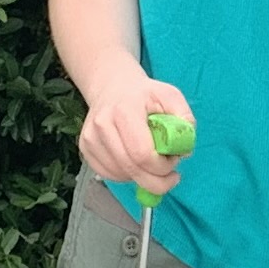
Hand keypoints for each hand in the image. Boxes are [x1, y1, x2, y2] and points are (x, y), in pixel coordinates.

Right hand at [78, 74, 193, 198]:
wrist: (113, 87)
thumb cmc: (145, 95)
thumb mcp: (171, 97)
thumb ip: (184, 119)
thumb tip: (184, 150)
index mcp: (124, 111)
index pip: (142, 153)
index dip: (161, 167)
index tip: (175, 162)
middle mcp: (102, 125)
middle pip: (131, 169)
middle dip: (156, 180)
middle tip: (170, 175)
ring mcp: (90, 138)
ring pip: (120, 175)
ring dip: (142, 177)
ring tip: (152, 162)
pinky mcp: (84, 148)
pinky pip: (109, 175)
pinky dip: (127, 175)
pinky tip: (136, 162)